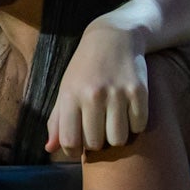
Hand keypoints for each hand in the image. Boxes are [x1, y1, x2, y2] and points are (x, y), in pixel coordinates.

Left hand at [47, 23, 147, 154]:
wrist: (112, 38)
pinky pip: (139, 127)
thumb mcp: (65, 89)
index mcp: (70, 96)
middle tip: (97, 129)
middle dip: (96, 142)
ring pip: (118, 139)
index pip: (69, 140)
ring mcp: (117, 93)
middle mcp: (93, 95)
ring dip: (116, 136)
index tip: (77, 146)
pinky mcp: (139, 91)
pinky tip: (128, 111)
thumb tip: (50, 149)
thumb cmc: (84, 69)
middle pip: (95, 143)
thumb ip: (57, 120)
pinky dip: (134, 125)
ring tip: (112, 121)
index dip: (72, 151)